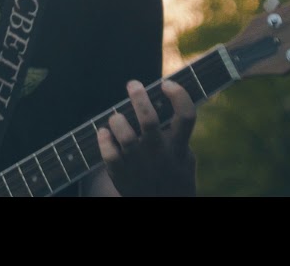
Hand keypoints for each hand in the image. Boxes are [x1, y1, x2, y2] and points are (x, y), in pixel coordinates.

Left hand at [96, 79, 196, 196]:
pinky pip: (110, 154)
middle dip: (139, 98)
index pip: (186, 116)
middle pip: (149, 120)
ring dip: (118, 120)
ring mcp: (140, 165)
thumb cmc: (172, 173)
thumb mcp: (183, 156)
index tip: (166, 84)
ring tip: (116, 117)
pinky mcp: (122, 174)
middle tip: (133, 85)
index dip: (178, 95)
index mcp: (179, 146)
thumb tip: (166, 97)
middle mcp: (160, 154)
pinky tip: (103, 133)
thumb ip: (176, 131)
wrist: (162, 205)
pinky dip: (104, 140)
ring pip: (126, 136)